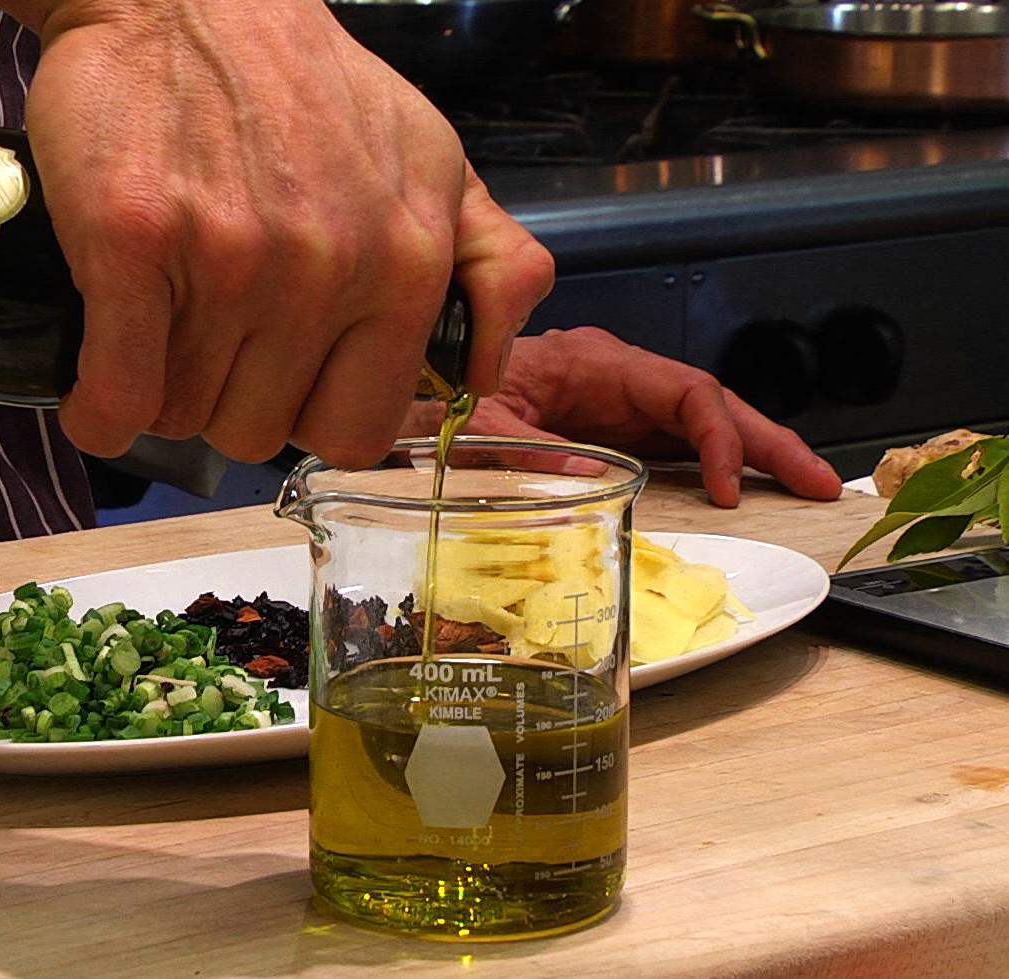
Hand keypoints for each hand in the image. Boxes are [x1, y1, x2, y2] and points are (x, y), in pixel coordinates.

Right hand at [0, 0, 552, 467]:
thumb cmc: (304, 85)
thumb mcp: (433, 158)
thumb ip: (488, 263)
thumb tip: (483, 372)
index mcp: (407, 260)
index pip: (355, 430)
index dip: (306, 415)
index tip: (279, 381)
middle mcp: (326, 269)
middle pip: (257, 431)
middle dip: (226, 401)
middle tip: (209, 339)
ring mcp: (229, 260)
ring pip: (184, 416)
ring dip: (162, 396)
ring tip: (161, 333)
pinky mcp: (132, 243)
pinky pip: (118, 398)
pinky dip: (98, 414)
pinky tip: (97, 392)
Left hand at [400, 327, 842, 506]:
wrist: (416, 387)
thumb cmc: (443, 396)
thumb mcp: (475, 423)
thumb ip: (525, 447)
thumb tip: (595, 480)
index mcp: (594, 363)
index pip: (682, 390)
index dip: (714, 437)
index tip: (728, 486)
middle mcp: (616, 377)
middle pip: (710, 403)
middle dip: (768, 440)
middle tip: (821, 482)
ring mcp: (617, 402)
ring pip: (701, 422)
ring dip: (753, 453)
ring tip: (805, 487)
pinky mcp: (611, 427)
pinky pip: (674, 443)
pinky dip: (713, 465)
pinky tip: (743, 491)